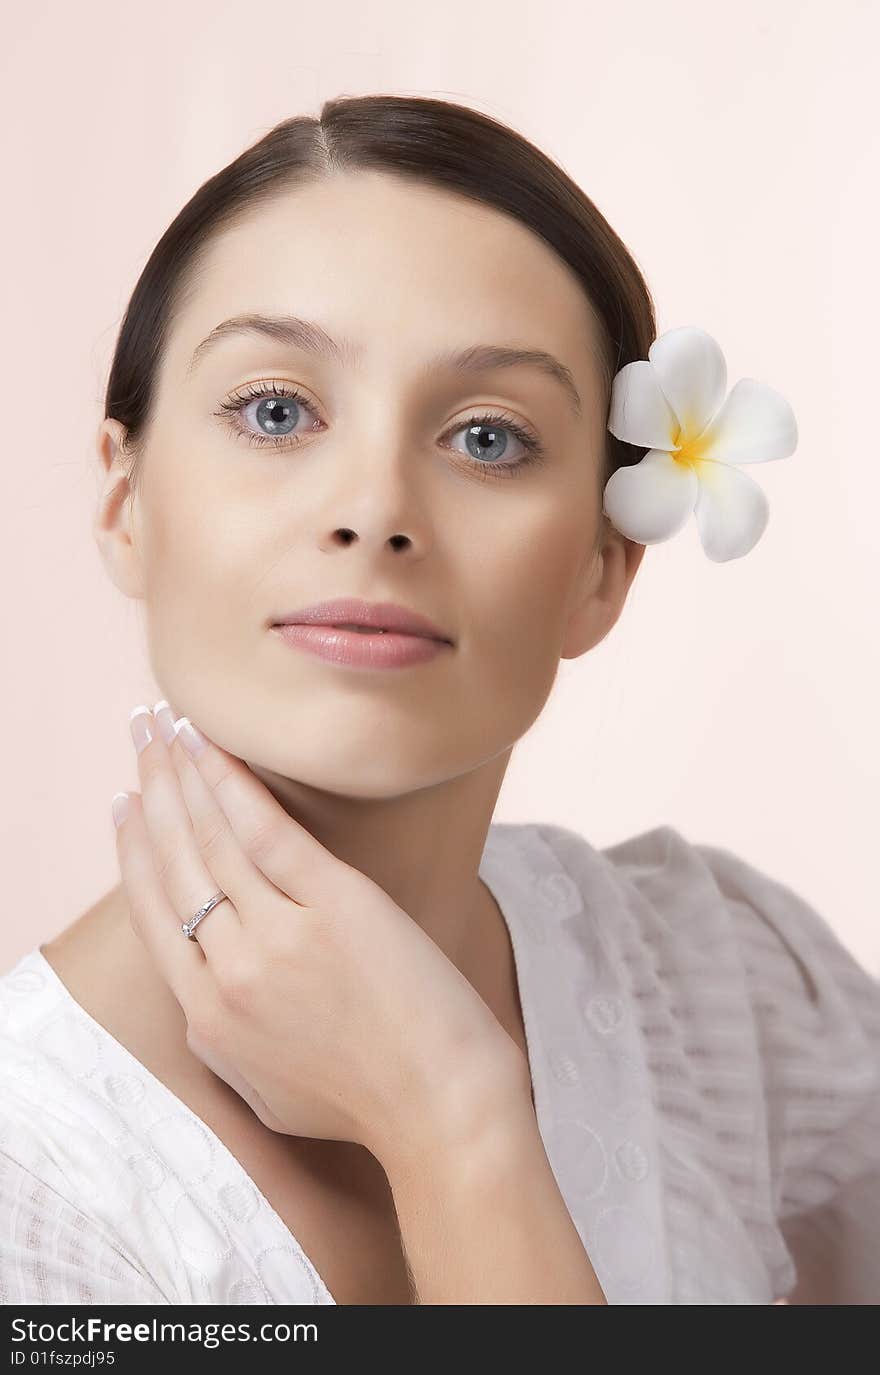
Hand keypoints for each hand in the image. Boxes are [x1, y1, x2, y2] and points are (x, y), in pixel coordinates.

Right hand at [112, 703, 526, 1165]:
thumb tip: (210, 985)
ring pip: (212, 839)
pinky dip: (234, 784)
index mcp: (207, 1019)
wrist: (440, 1109)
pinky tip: (212, 747)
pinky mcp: (334, 905)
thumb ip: (225, 1035)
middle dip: (152, 790)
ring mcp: (279, 935)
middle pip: (175, 862)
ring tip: (166, 726)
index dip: (134, 851)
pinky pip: (268, 831)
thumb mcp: (265, 1087)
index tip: (125, 804)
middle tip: (139, 737)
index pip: (153, 914)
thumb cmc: (366, 1103)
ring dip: (183, 772)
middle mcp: (228, 972)